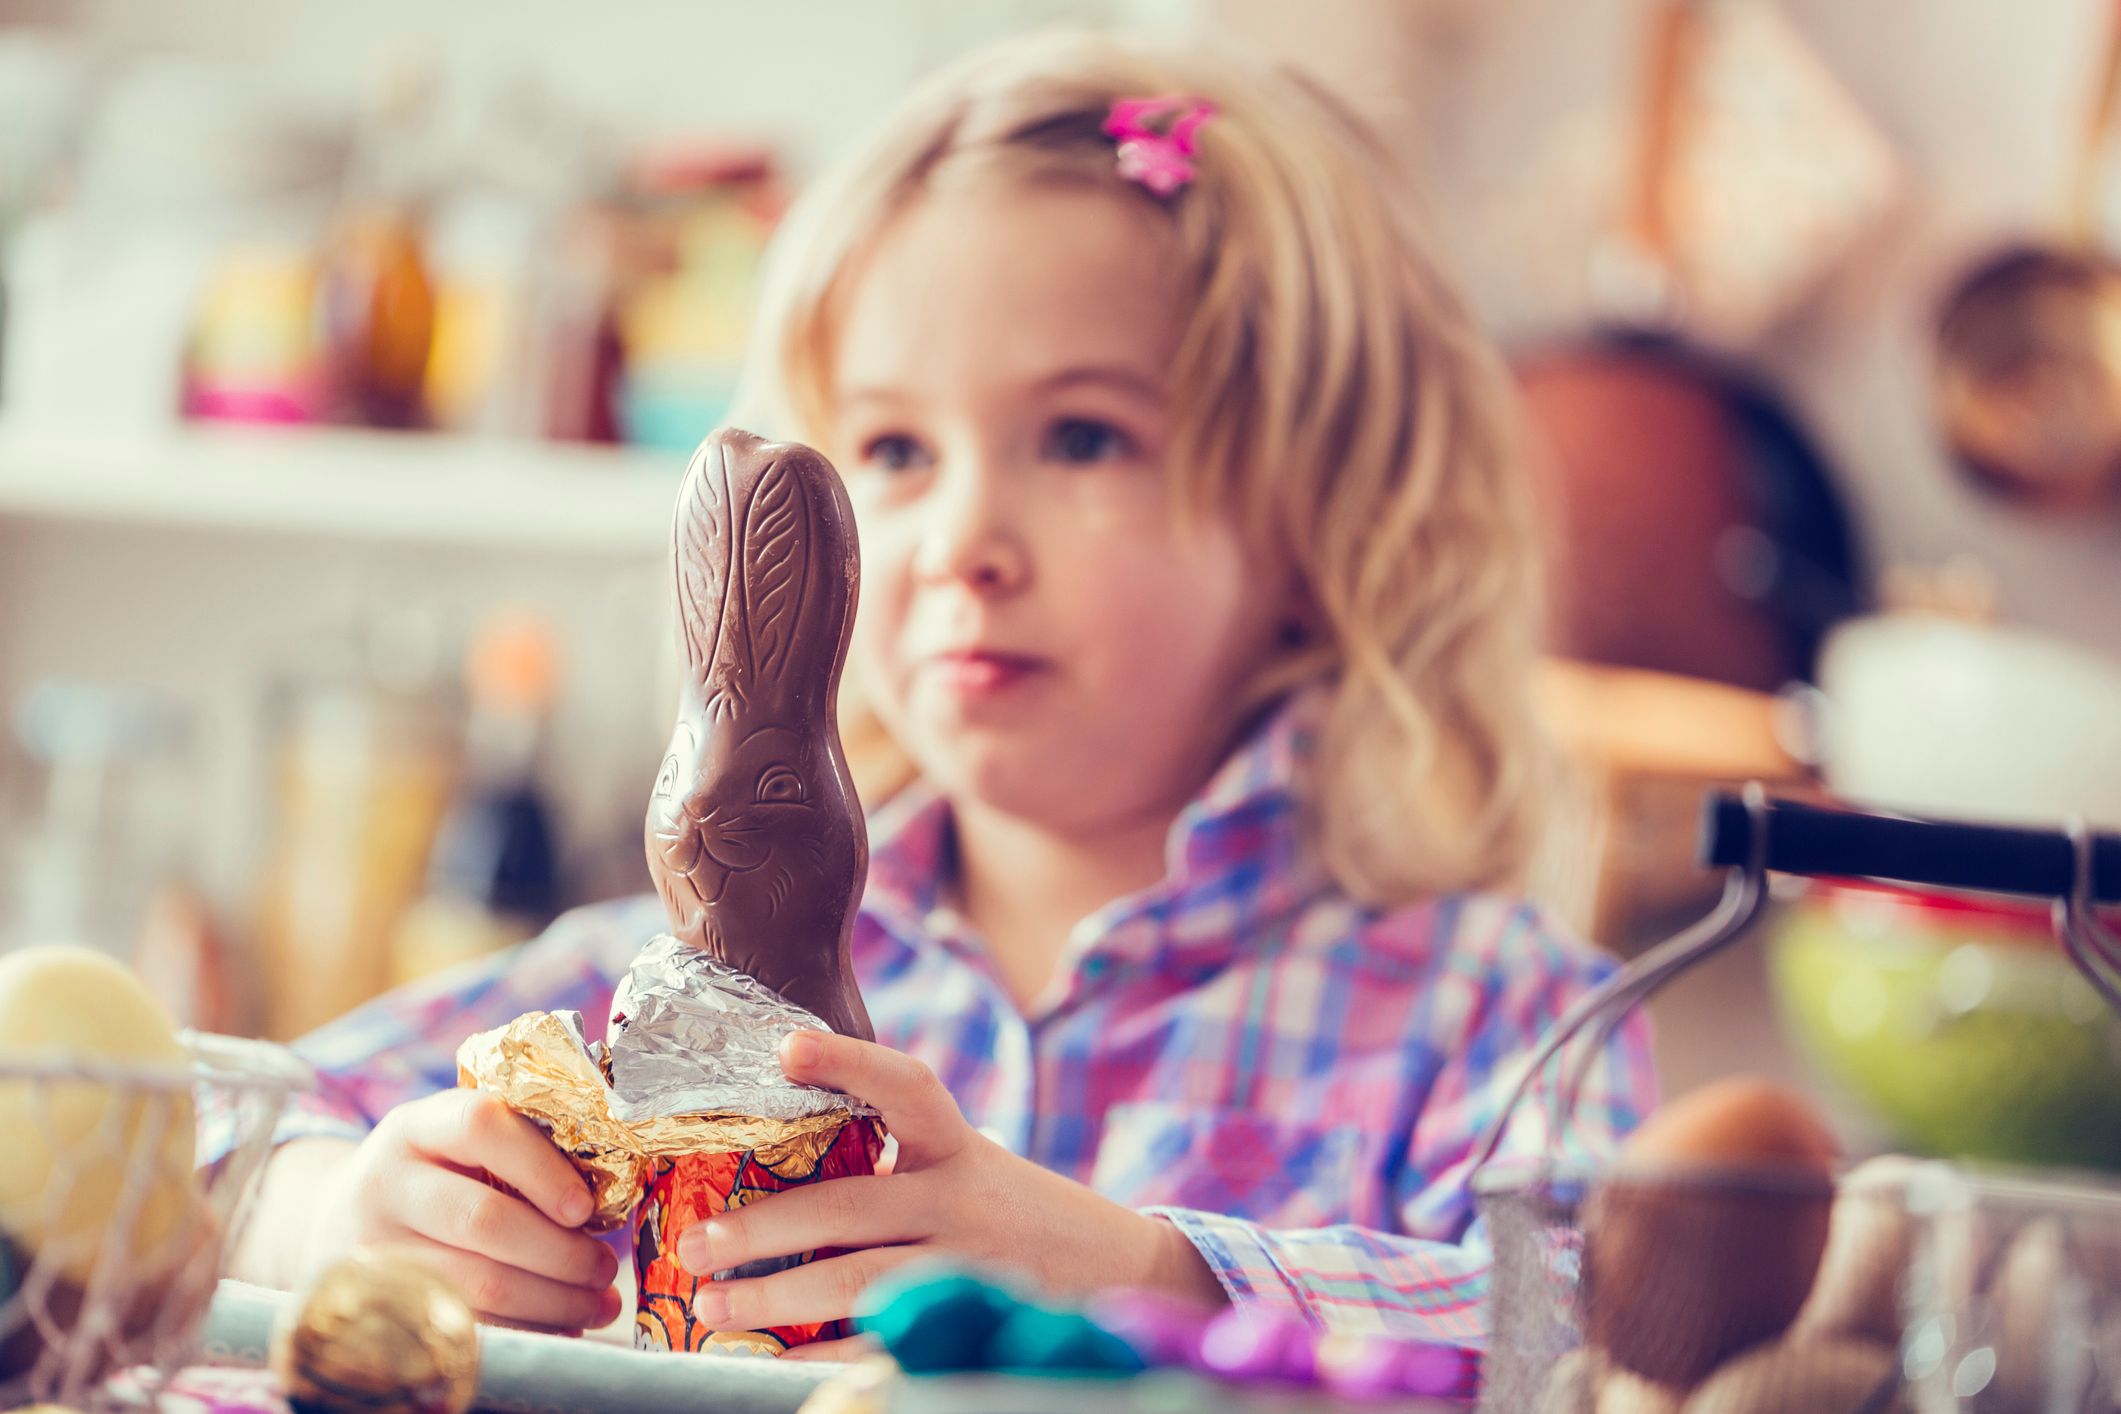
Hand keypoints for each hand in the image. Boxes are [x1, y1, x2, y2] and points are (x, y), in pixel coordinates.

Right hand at [301, 1090, 623, 1335]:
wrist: (332, 1218)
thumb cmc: (431, 1174)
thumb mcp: (455, 1142)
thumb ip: (516, 1150)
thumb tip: (613, 1194)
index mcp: (419, 1126)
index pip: (482, 1126)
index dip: (542, 1167)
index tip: (586, 1209)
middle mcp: (387, 1181)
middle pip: (484, 1219)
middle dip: (560, 1252)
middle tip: (604, 1269)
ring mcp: (375, 1246)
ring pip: (475, 1283)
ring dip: (552, 1300)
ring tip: (597, 1304)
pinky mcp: (377, 1302)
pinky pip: (461, 1324)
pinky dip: (522, 1329)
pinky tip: (559, 1326)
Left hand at [674, 1031, 1226, 1360]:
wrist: (1127, 1275)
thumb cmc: (1019, 1217)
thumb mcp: (972, 1171)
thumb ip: (900, 1164)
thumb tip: (773, 1171)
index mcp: (958, 1149)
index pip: (907, 1087)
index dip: (847, 1062)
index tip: (785, 1046)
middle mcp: (964, 1200)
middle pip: (852, 1205)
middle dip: (766, 1225)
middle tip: (696, 1242)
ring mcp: (968, 1267)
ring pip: (861, 1282)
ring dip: (777, 1300)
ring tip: (712, 1308)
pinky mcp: (971, 1324)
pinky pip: (886, 1344)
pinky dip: (824, 1358)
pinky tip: (773, 1365)